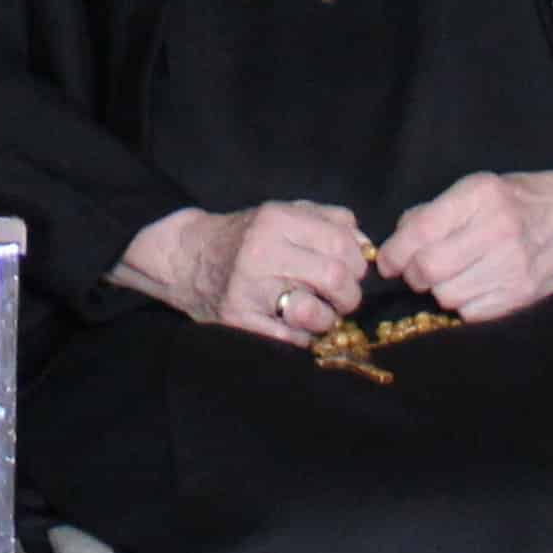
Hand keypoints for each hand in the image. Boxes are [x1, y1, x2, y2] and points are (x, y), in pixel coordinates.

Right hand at [110, 201, 369, 345]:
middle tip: (342, 298)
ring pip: (317, 313)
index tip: (352, 270)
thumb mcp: (281, 213)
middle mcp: (263, 252)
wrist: (187, 258)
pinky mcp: (239, 319)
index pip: (341, 243)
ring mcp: (249, 289)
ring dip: (328, 319)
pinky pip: (292, 339)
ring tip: (319, 313)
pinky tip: (294, 325)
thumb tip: (365, 244)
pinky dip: (304, 337)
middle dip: (350, 294)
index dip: (358, 262)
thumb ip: (326, 219)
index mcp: (276, 220)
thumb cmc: (244, 236)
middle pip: (335, 278)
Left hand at [378, 165, 552, 319]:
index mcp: (479, 196)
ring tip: (449, 277)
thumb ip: (434, 211)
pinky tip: (472, 287)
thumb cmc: (519, 200)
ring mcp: (513, 265)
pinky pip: (472, 313)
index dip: (395, 251)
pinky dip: (463, 304)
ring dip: (439, 290)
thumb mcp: (476, 189)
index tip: (386, 262)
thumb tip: (398, 241)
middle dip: (413, 274)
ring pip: (448, 295)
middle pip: (430, 268)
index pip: (422, 230)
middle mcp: (496, 230)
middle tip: (416, 272)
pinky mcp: (523, 294)